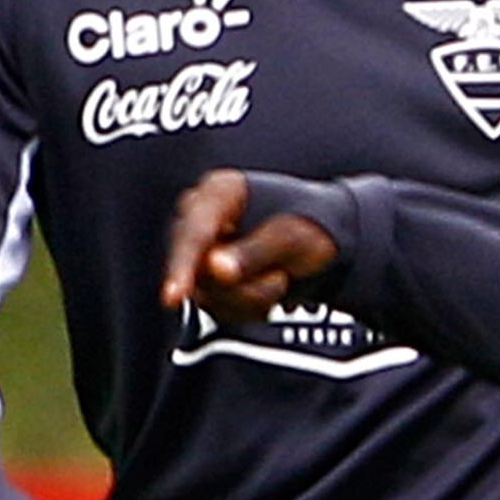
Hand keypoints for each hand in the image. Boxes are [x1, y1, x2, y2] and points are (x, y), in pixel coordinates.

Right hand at [160, 169, 344, 326]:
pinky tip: (269, 287)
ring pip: (207, 294)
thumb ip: (253, 252)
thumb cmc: (311, 225)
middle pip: (194, 268)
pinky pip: (218, 307)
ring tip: (280, 277)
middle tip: (280, 279)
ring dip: (250, 298)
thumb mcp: (292, 236)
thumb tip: (214, 268)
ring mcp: (202, 249)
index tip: (173, 297)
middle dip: (239, 287)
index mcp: (219, 192)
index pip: (193, 232)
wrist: (325, 241)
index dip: (181, 266)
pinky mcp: (208, 278)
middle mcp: (202, 218)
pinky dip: (249, 307)